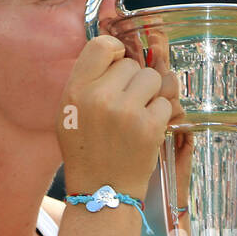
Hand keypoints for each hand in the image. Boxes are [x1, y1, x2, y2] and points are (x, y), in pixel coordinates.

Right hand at [58, 34, 171, 197]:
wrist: (102, 190)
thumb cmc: (87, 148)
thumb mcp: (70, 111)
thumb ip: (88, 79)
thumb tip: (117, 50)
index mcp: (76, 90)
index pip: (102, 45)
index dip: (115, 53)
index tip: (118, 67)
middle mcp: (100, 97)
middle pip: (132, 64)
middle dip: (133, 81)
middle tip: (125, 105)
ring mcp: (127, 111)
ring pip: (153, 79)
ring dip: (150, 95)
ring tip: (136, 116)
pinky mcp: (150, 126)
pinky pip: (165, 103)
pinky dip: (160, 116)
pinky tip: (145, 131)